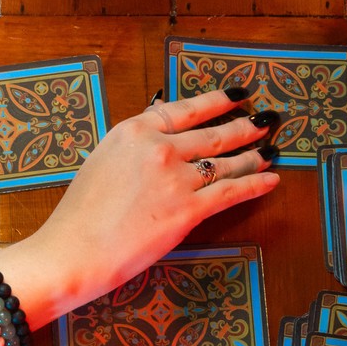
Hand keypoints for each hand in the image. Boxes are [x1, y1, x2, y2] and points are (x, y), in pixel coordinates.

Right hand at [2, 87, 281, 317]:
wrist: (75, 250)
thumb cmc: (80, 213)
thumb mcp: (103, 159)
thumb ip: (135, 144)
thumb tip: (160, 132)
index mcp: (134, 130)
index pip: (187, 109)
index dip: (218, 101)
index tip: (239, 95)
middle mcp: (159, 147)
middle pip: (214, 133)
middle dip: (246, 126)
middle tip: (268, 120)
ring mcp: (176, 178)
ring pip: (226, 162)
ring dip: (254, 155)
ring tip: (271, 149)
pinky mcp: (188, 210)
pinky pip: (231, 192)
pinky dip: (255, 184)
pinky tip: (271, 179)